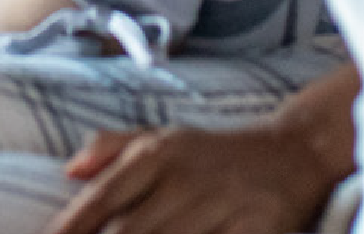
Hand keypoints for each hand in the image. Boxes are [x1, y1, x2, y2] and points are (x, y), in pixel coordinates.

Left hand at [44, 122, 337, 233]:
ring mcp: (224, 206)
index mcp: (159, 154)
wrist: (295, 152)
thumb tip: (69, 170)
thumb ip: (112, 149)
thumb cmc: (213, 154)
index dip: (71, 227)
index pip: (103, 198)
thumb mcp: (162, 138)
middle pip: (130, 233)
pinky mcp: (258, 229)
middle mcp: (188, 178)